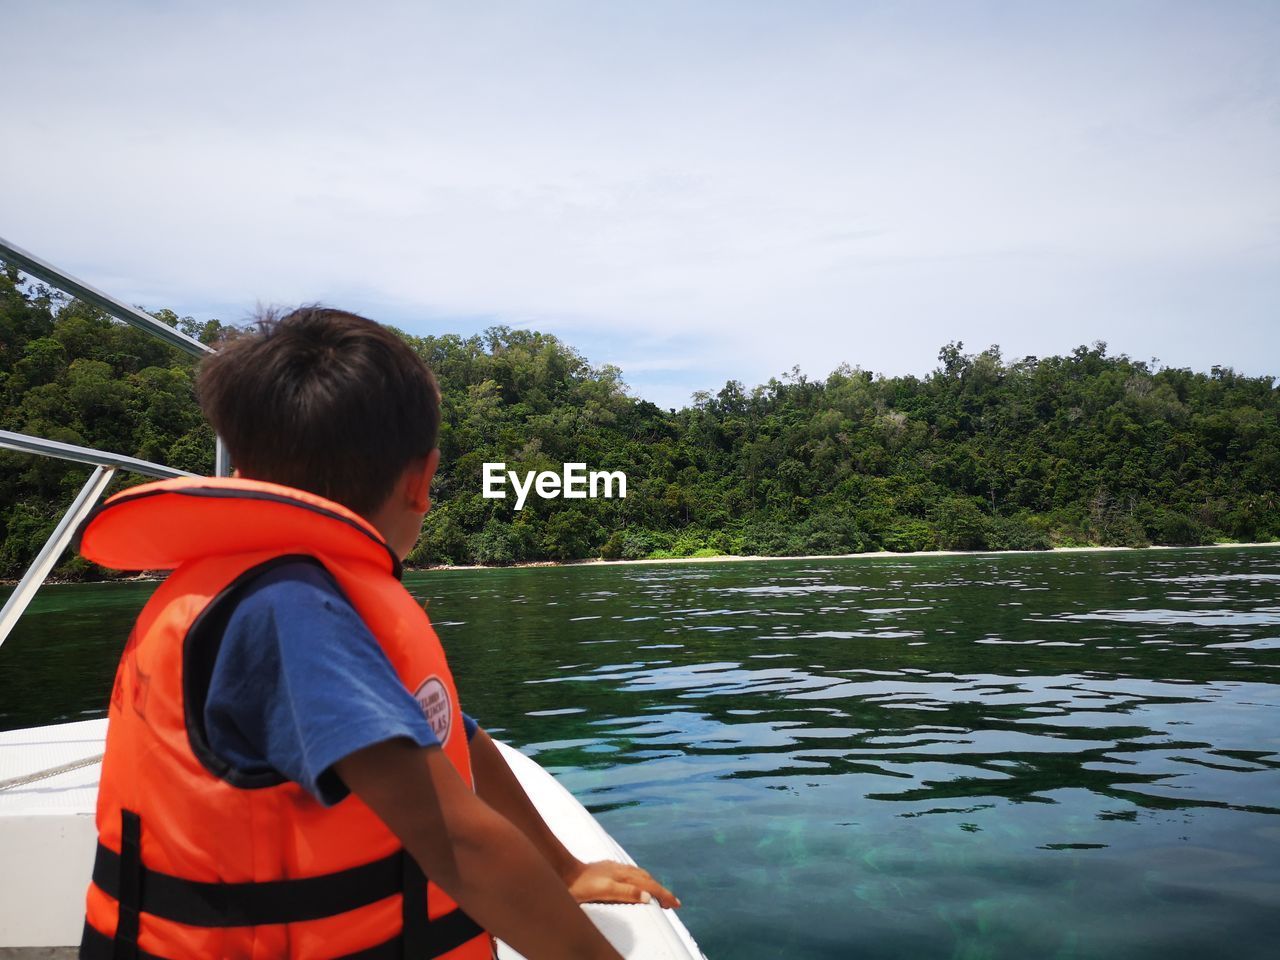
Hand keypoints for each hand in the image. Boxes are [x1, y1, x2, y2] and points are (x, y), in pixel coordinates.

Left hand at [563, 860, 680, 908]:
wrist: (563, 871)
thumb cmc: (581, 886)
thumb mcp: (604, 891)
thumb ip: (626, 892)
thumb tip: (648, 896)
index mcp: (624, 876)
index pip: (650, 885)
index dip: (664, 895)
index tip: (676, 904)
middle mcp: (622, 869)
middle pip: (648, 879)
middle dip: (661, 890)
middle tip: (670, 903)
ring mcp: (614, 867)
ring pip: (639, 874)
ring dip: (651, 884)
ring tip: (657, 894)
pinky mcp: (607, 868)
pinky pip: (630, 873)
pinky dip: (640, 879)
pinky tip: (635, 883)